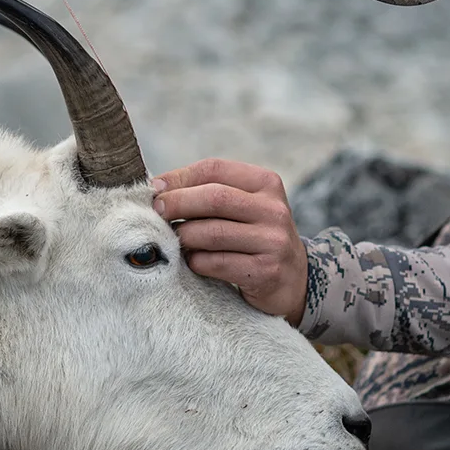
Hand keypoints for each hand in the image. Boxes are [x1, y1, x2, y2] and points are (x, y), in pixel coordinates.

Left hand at [152, 159, 307, 325]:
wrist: (294, 279)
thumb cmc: (255, 236)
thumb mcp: (244, 206)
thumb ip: (209, 193)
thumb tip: (158, 187)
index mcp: (266, 183)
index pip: (215, 169)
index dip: (180, 177)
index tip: (155, 187)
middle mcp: (273, 209)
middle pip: (214, 198)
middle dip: (177, 203)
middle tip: (156, 212)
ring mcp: (272, 241)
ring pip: (212, 233)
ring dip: (185, 236)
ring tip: (175, 240)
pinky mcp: (265, 272)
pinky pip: (216, 263)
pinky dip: (196, 261)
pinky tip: (193, 261)